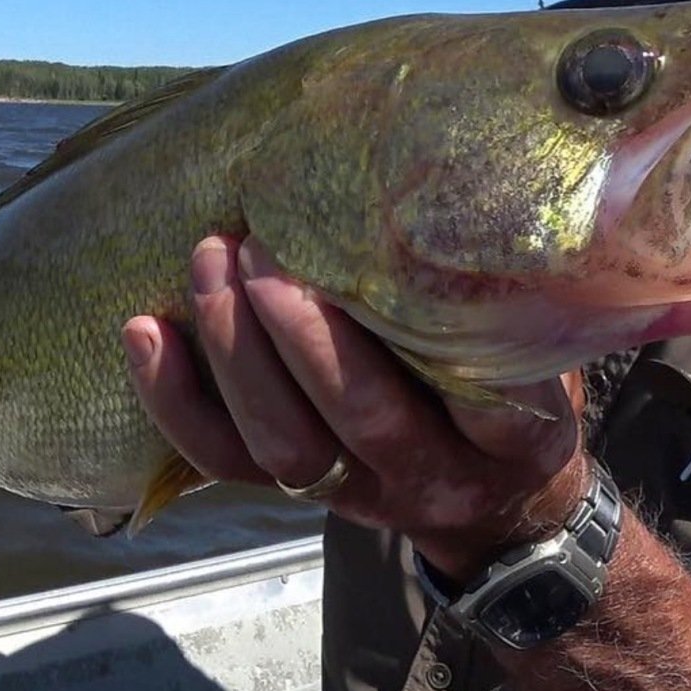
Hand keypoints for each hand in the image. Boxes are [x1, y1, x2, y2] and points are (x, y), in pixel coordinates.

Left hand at [123, 235, 588, 576]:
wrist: (500, 506)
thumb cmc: (518, 393)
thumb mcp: (547, 355)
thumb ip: (515, 302)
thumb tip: (482, 184)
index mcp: (508, 441)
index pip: (485, 404)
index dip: (441, 342)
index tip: (403, 264)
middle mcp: (429, 475)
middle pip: (364, 418)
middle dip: (306, 335)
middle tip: (268, 247)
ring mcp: (355, 491)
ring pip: (284, 445)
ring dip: (237, 353)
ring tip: (210, 259)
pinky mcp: (296, 490)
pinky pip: (222, 459)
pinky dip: (174, 400)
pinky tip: (143, 330)